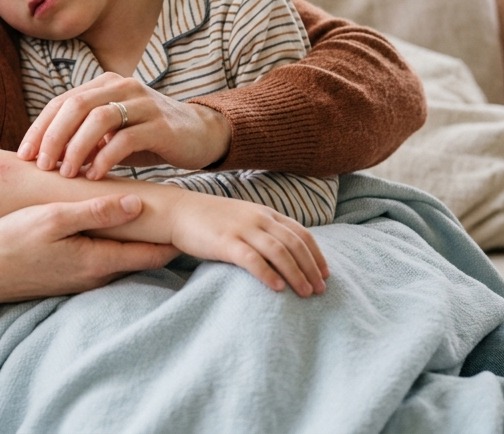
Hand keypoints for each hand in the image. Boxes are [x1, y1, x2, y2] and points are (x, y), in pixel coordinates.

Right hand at [0, 194, 177, 311]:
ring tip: (156, 214)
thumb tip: (138, 204)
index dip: (176, 236)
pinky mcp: (71, 277)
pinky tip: (115, 226)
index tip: (193, 217)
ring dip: (139, 239)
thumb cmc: (13, 242)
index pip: (153, 253)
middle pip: (143, 257)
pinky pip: (105, 260)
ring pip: (124, 258)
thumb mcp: (54, 219)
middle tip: (182, 212)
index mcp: (98, 261)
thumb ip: (96, 212)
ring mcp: (83, 280)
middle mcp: (97, 277)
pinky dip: (117, 244)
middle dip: (163, 237)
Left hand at [18, 72, 231, 179]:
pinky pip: (126, 138)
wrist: (200, 134)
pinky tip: (96, 175)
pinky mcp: (160, 125)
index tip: (24, 155)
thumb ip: (83, 138)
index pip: (61, 102)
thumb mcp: (111, 133)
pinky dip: (105, 157)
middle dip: (53, 137)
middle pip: (75, 106)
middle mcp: (121, 87)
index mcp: (104, 85)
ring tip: (67, 173)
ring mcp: (142, 103)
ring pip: (98, 118)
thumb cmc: (147, 136)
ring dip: (76, 148)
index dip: (40, 128)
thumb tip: (45, 158)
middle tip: (42, 166)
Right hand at [167, 191, 328, 296]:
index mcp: (264, 213)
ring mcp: (241, 228)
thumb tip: (286, 253)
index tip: (325, 274)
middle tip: (320, 291)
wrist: (178, 211)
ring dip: (296, 274)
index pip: (300, 233)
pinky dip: (268, 274)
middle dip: (311, 268)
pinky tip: (278, 288)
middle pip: (294, 244)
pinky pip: (252, 258)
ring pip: (279, 251)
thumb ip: (263, 229)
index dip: (317, 254)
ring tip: (305, 293)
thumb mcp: (243, 218)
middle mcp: (257, 218)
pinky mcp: (224, 241)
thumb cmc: (211, 219)